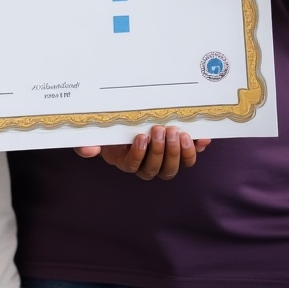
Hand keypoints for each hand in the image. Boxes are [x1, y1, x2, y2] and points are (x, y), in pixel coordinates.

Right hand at [74, 125, 208, 179]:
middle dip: (161, 152)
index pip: (134, 166)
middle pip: (158, 170)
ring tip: (177, 132)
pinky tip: (201, 139)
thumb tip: (88, 149)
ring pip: (174, 167)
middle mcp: (147, 164)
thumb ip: (86, 143)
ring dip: (177, 152)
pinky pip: (189, 155)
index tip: (140, 137)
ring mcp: (165, 159)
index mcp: (128, 161)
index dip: (139, 155)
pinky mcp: (179, 150)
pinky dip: (196, 148)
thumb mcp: (96, 134)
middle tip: (161, 130)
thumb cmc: (111, 129)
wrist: (128, 118)